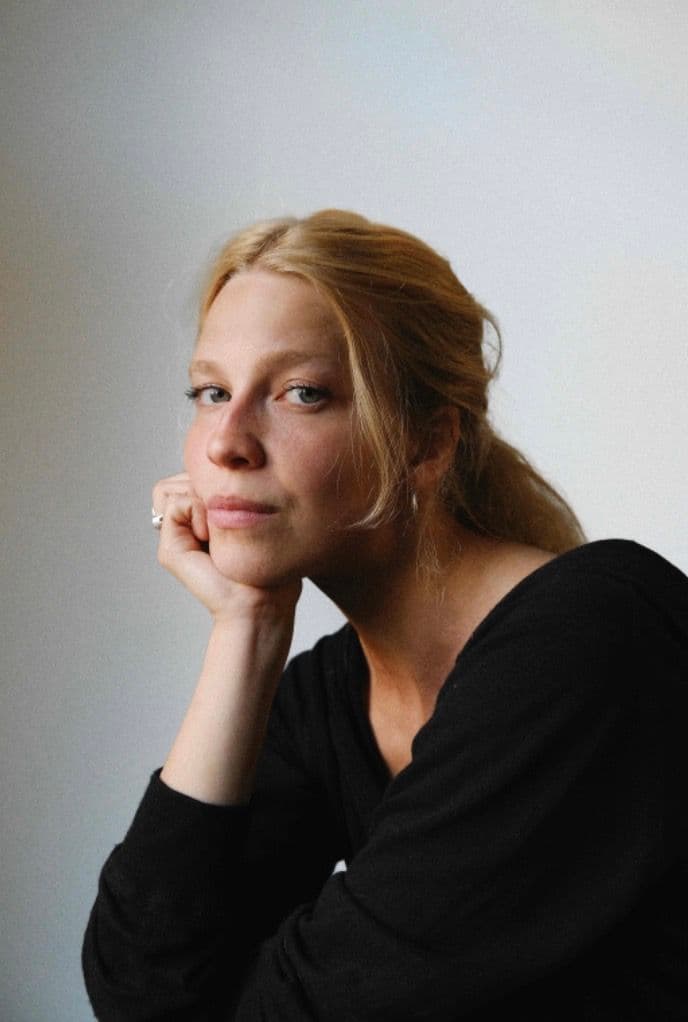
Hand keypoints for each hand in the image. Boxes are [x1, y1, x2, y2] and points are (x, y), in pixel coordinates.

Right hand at [152, 473, 300, 621]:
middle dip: (207, 487)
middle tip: (230, 522)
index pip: (194, 475)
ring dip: (203, 499)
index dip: (216, 479)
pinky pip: (176, 501)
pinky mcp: (169, 550)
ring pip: (175, 487)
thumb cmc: (268, 566)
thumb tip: (222, 467)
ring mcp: (175, 538)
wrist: (262, 603)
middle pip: (182, 477)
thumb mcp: (254, 517)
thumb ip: (231, 493)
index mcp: (203, 518)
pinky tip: (213, 537)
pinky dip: (198, 512)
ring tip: (221, 531)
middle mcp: (186, 526)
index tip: (242, 509)